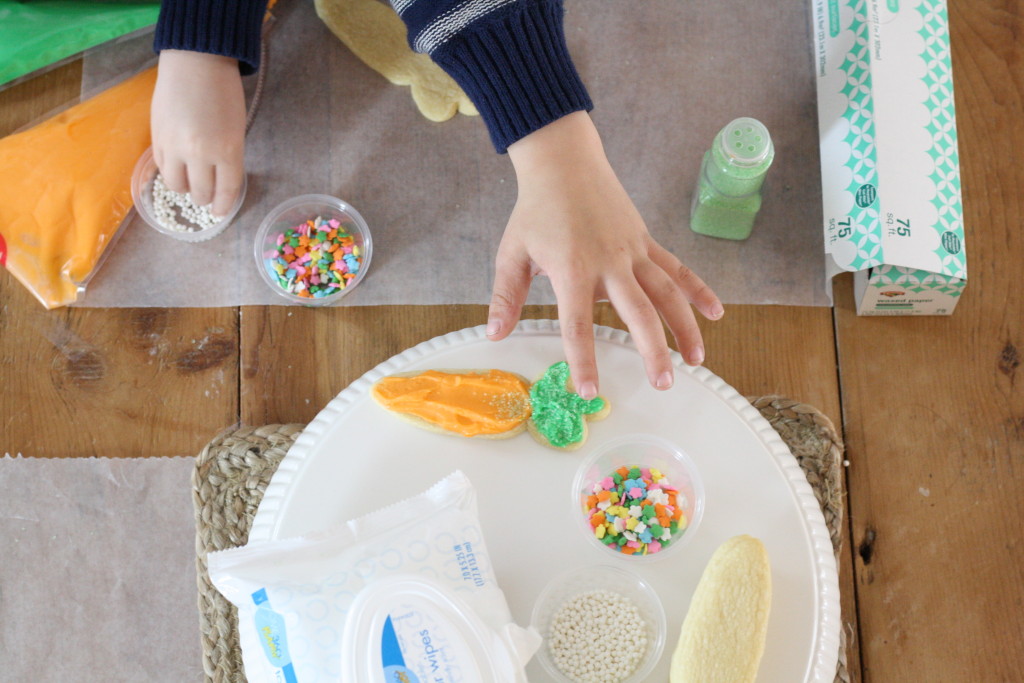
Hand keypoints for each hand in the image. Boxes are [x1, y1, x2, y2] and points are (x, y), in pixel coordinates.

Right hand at [150, 50, 246, 215]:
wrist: (195, 63)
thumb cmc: (224, 93)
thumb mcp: (237, 129)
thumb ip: (229, 158)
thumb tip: (219, 182)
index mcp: (227, 151)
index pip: (226, 191)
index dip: (223, 205)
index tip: (220, 212)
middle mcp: (200, 153)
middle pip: (201, 193)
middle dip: (205, 198)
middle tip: (206, 193)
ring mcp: (175, 147)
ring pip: (177, 186)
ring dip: (185, 188)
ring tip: (189, 180)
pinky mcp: (157, 138)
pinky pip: (162, 168)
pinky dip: (170, 172)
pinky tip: (177, 167)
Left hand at [490, 112, 722, 398]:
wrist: (563, 162)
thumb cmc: (536, 209)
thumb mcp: (512, 253)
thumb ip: (505, 297)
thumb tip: (495, 334)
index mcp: (572, 268)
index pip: (578, 324)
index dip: (584, 360)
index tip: (590, 390)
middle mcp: (609, 262)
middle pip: (638, 313)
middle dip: (653, 351)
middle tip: (662, 384)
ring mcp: (633, 251)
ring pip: (668, 293)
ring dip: (685, 327)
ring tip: (696, 361)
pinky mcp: (645, 240)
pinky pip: (677, 268)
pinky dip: (698, 289)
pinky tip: (716, 312)